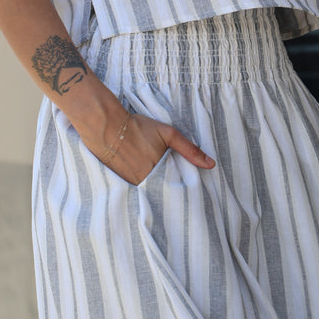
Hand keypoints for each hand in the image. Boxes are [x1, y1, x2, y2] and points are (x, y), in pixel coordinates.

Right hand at [91, 110, 214, 185]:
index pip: (177, 188)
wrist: (106, 127)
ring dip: (156, 188)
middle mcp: (146, 183)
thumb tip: (211, 164)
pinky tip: (144, 176)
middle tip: (173, 183)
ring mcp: (132, 185)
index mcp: (160, 174)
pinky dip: (143, 185)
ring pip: (150, 191)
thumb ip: (190, 150)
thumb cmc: (138, 128)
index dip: (183, 187)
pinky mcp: (121, 184)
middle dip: (170, 189)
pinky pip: (137, 189)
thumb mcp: (168, 134)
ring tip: (158, 179)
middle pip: (163, 191)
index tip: (190, 189)